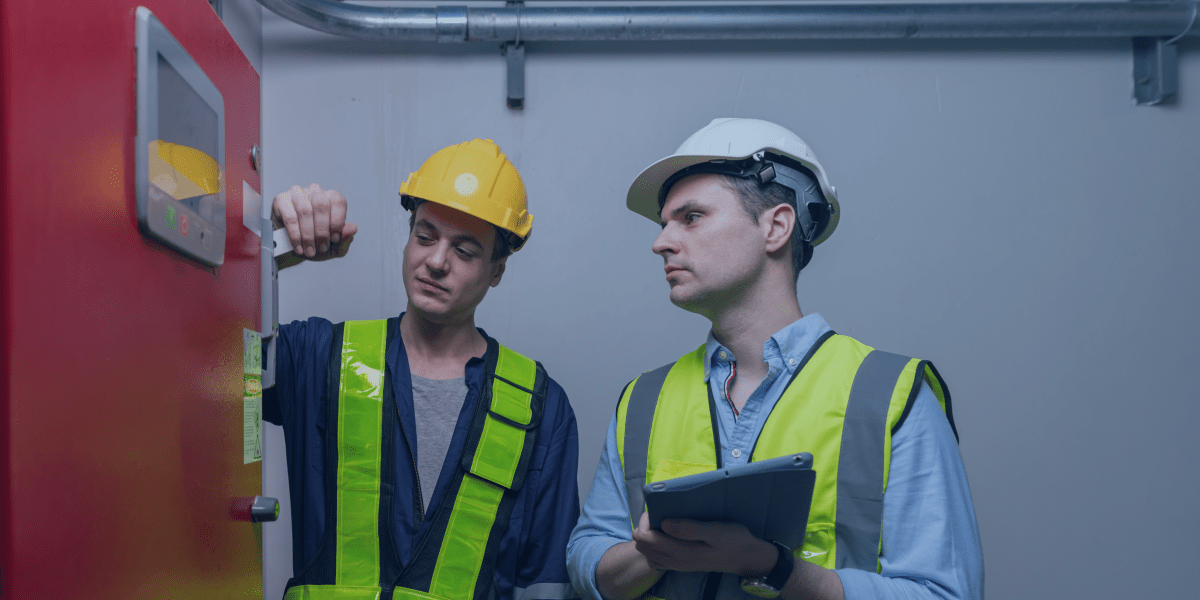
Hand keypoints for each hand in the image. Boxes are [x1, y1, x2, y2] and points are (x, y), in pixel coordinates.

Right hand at [272, 183, 357, 259]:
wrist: (290, 248)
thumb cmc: (314, 242)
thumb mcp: (333, 246)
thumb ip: (345, 239)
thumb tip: (353, 229)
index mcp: (330, 198)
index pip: (338, 202)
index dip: (337, 222)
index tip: (334, 239)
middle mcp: (315, 192)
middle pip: (321, 204)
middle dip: (322, 230)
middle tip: (321, 247)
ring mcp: (297, 193)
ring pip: (305, 210)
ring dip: (308, 234)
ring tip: (309, 250)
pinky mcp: (281, 200)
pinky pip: (290, 216)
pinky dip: (295, 234)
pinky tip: (299, 246)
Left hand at [631, 512, 776, 576]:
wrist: (746, 557)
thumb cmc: (733, 539)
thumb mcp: (716, 530)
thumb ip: (690, 528)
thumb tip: (664, 523)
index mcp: (681, 552)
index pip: (645, 537)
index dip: (646, 520)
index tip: (658, 509)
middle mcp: (675, 561)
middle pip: (642, 545)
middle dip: (645, 527)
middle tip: (659, 514)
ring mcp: (677, 565)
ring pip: (647, 552)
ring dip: (648, 536)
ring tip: (662, 523)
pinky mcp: (680, 565)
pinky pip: (656, 558)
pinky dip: (654, 546)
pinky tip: (666, 536)